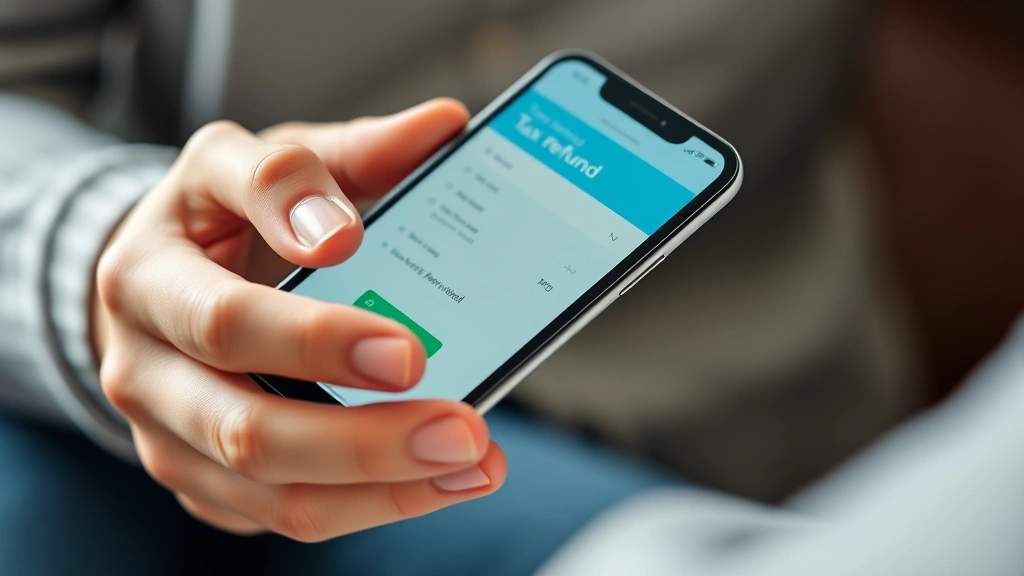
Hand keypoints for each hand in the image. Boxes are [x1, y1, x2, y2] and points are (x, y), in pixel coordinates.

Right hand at [92, 99, 506, 540]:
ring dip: (378, 476)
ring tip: (470, 456)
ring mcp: (164, 422)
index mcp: (158, 254)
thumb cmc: (227, 229)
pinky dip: (372, 504)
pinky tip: (441, 480)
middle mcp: (145, 342)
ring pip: (265, 469)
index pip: (222, 233)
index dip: (285, 228)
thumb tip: (444, 125)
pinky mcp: (198, 476)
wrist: (161, 295)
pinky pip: (283, 511)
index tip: (353, 240)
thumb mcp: (274, 171)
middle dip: (354, 417)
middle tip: (456, 415)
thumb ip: (355, 153)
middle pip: (238, 393)